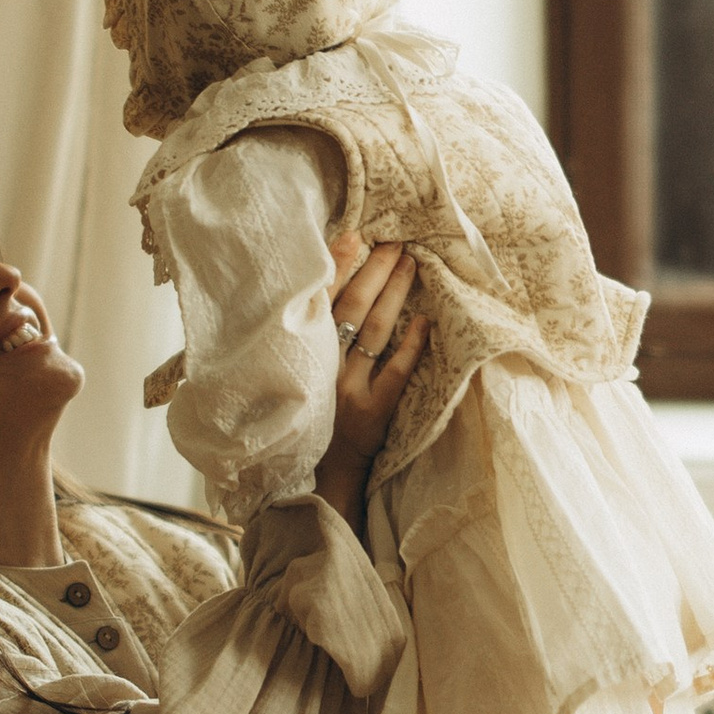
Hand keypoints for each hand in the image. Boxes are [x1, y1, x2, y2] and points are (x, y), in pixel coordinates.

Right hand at [314, 236, 424, 527]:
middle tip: (395, 241)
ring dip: (394, 295)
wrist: (310, 479)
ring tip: (411, 264)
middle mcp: (320, 366)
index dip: (336, 266)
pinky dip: (411, 346)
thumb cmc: (299, 421)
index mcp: (298, 354)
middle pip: (350, 307)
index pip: (318, 300)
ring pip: (374, 332)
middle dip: (374, 271)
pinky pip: (395, 373)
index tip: (354, 234)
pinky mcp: (372, 413)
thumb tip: (311, 291)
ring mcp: (348, 389)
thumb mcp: (287, 377)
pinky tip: (426, 322)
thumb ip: (294, 340)